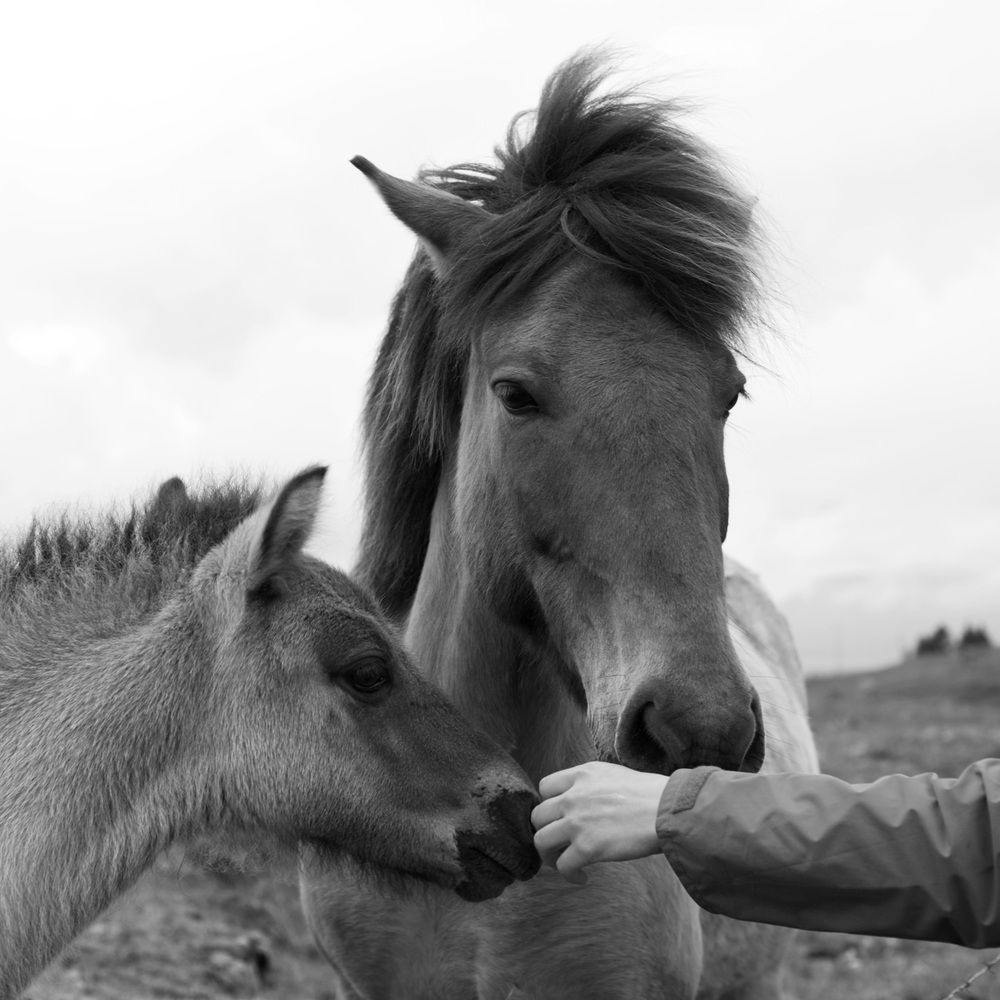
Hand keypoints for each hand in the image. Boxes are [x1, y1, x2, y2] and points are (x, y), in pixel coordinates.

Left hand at [530, 761, 667, 884]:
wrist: (668, 810)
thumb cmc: (651, 795)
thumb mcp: (614, 774)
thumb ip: (592, 785)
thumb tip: (585, 802)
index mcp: (582, 775)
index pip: (544, 787)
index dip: (549, 804)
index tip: (559, 818)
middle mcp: (573, 795)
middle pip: (537, 816)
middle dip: (545, 831)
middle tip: (558, 844)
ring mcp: (578, 821)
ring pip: (541, 841)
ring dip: (549, 856)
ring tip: (562, 862)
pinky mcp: (587, 847)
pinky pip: (562, 865)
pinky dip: (569, 875)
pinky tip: (582, 877)